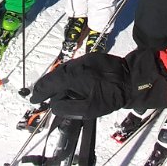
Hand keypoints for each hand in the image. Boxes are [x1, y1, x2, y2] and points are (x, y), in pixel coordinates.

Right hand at [30, 49, 166, 117]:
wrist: (133, 78)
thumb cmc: (112, 95)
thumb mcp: (90, 108)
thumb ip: (69, 108)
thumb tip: (54, 105)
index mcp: (73, 76)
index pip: (50, 84)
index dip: (40, 93)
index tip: (34, 100)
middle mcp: (76, 65)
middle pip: (55, 75)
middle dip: (46, 86)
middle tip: (39, 95)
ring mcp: (84, 60)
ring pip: (64, 70)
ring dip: (56, 81)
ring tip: (51, 91)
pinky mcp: (92, 59)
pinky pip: (74, 68)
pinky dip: (67, 76)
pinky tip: (68, 83)